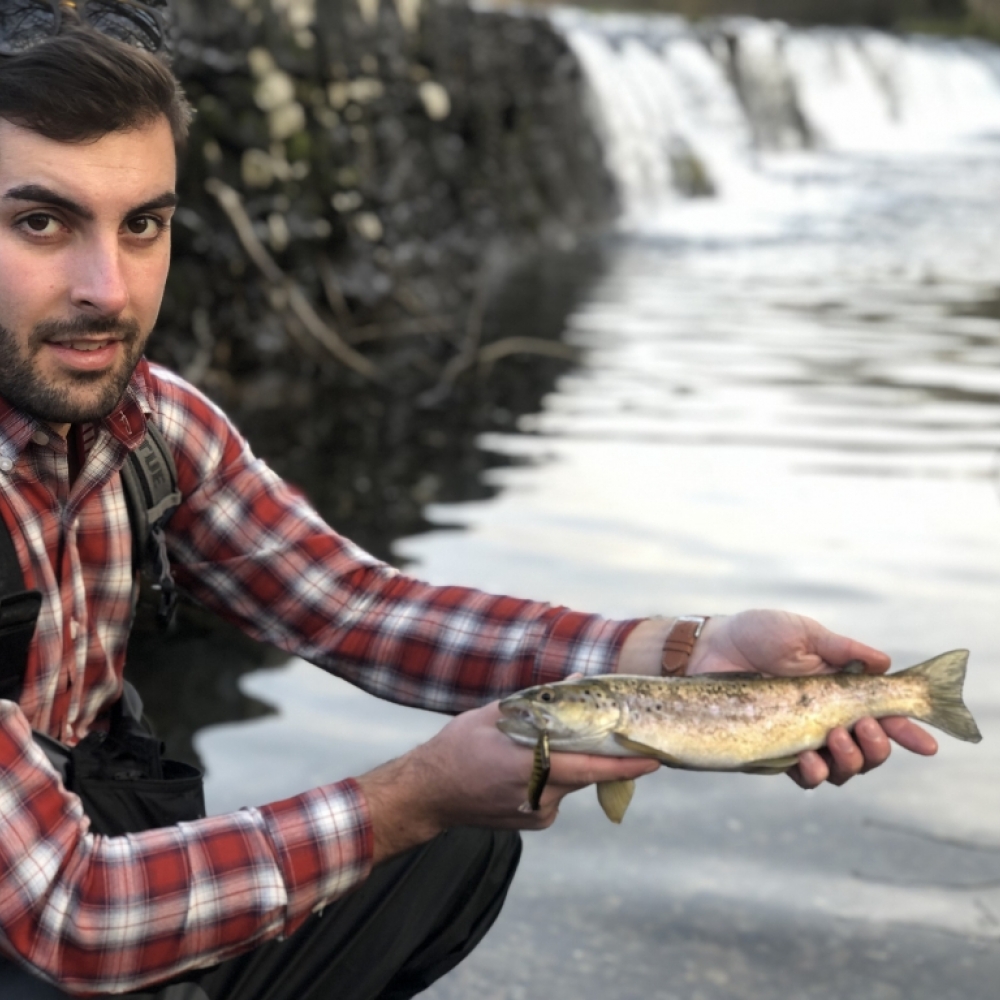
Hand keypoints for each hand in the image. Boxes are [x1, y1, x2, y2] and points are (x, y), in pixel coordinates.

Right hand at [356, 702, 658, 863]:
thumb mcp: (493, 714)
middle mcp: (536, 796)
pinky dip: (557, 776)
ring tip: (549, 743)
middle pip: (585, 772)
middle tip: (617, 733)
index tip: (653, 760)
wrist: (429, 795)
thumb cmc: (457, 749)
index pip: (587, 767)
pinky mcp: (535, 821)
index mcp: (526, 768)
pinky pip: (559, 794)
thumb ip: (539, 700)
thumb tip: (577, 679)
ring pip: (572, 782)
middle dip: (601, 753)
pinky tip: (532, 765)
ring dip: (573, 762)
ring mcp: (536, 813)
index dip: (623, 765)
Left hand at [688, 610, 936, 786]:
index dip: (907, 731)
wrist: (709, 647)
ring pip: (843, 769)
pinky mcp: (773, 751)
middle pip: (870, 750)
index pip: (883, 715)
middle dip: (878, 747)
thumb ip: (841, 649)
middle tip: (864, 728)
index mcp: (840, 690)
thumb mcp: (802, 633)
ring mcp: (801, 737)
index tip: (926, 743)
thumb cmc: (756, 634)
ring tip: (835, 737)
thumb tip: (884, 663)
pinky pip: (803, 776)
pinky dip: (814, 773)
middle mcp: (825, 718)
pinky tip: (808, 759)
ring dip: (851, 761)